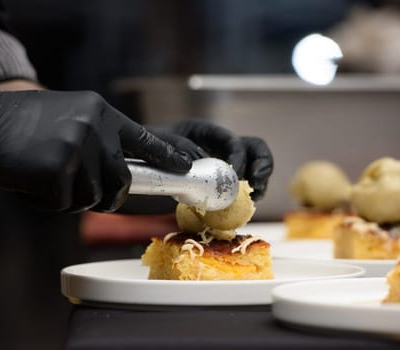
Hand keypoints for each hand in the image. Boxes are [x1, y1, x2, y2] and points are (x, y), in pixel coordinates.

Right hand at [0, 86, 191, 212]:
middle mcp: (95, 128)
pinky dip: (47, 202)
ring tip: (46, 178)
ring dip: (71, 198)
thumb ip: (97, 139)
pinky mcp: (57, 170)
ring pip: (92, 196)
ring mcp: (77, 148)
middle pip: (121, 180)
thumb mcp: (70, 117)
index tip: (185, 166)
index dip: (167, 155)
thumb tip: (119, 171)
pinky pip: (63, 204)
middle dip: (109, 196)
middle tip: (90, 196)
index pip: (145, 138)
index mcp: (100, 113)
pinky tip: (30, 183)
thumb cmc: (22, 124)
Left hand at [148, 120, 272, 199]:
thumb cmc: (146, 148)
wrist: (138, 165)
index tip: (234, 172)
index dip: (238, 155)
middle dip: (261, 166)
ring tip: (254, 199)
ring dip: (259, 184)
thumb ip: (174, 147)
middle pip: (254, 150)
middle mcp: (218, 147)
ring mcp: (221, 166)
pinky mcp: (218, 185)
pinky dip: (244, 200)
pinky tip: (240, 210)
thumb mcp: (157, 142)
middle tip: (254, 184)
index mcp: (205, 133)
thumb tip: (194, 162)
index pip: (231, 140)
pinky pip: (239, 191)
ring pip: (253, 170)